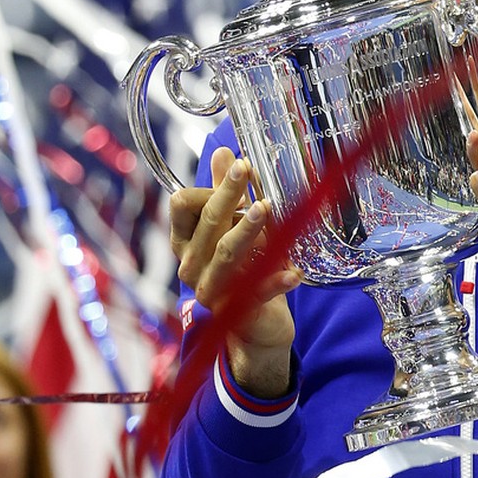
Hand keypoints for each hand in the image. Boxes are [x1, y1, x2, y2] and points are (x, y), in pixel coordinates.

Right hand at [170, 145, 299, 395]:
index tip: (241, 167)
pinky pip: (257, 292)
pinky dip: (276, 281)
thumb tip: (223, 152)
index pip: (182, 205)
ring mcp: (210, 290)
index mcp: (184, 242)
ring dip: (246, 230)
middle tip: (248, 171)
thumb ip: (222, 194)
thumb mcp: (228, 229)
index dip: (209, 185)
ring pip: (227, 254)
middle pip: (209, 224)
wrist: (254, 325)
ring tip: (265, 209)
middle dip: (228, 195)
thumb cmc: (239, 268)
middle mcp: (190, 265)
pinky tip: (295, 272)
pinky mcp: (236, 311)